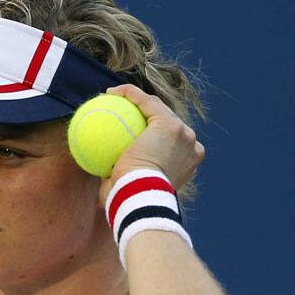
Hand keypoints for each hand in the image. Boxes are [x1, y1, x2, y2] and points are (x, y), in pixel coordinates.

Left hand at [99, 84, 204, 201]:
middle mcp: (191, 145)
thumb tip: (103, 179)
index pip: (169, 141)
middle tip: (119, 113)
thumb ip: (122, 181)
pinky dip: (129, 94)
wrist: (140, 197)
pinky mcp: (169, 124)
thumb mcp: (130, 191)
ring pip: (158, 108)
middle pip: (167, 121)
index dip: (150, 133)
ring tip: (112, 99)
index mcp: (188, 161)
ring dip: (136, 100)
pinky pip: (146, 102)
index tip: (127, 132)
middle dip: (145, 114)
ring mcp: (184, 133)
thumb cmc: (130, 200)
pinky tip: (110, 94)